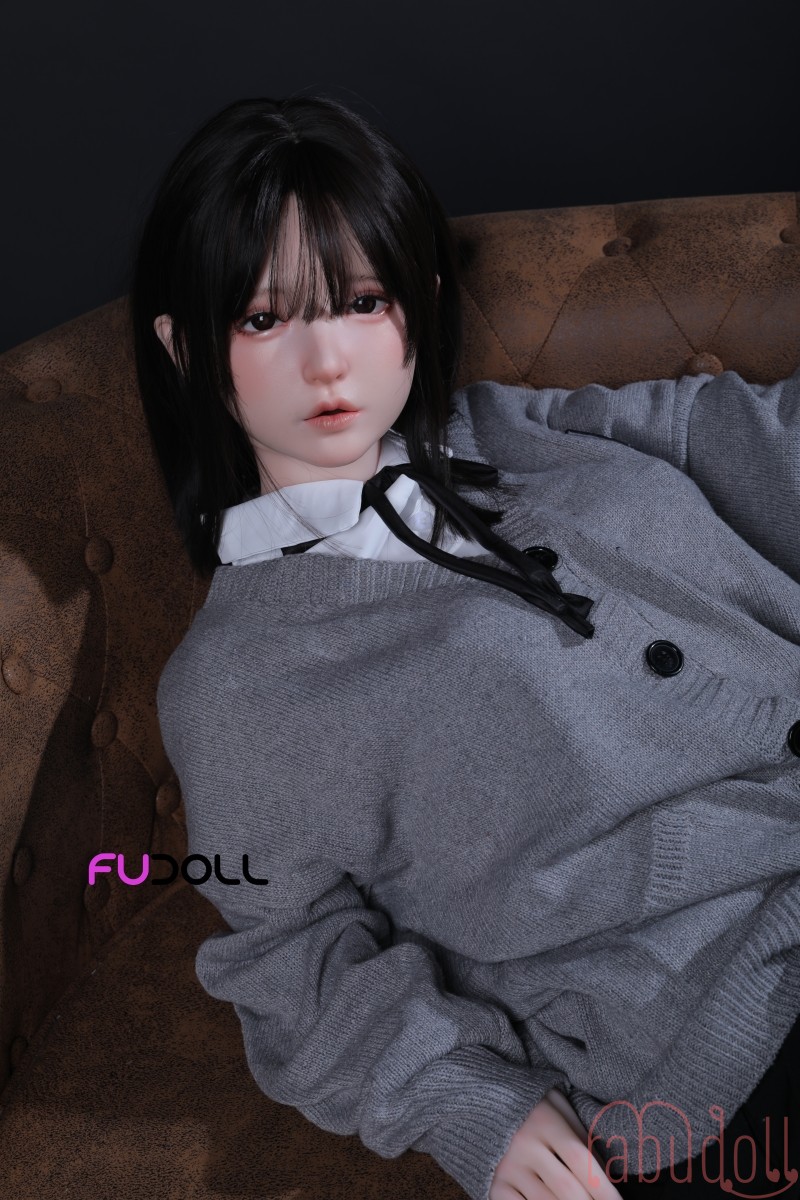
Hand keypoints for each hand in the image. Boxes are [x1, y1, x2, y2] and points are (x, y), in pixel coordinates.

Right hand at [489, 1088, 623, 1199]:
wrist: (472, 1098)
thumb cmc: (525, 1103)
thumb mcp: (553, 1102)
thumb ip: (578, 1130)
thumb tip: (603, 1170)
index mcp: (543, 1122)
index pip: (580, 1159)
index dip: (603, 1187)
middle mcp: (524, 1146)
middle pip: (566, 1188)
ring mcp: (506, 1168)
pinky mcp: (493, 1185)